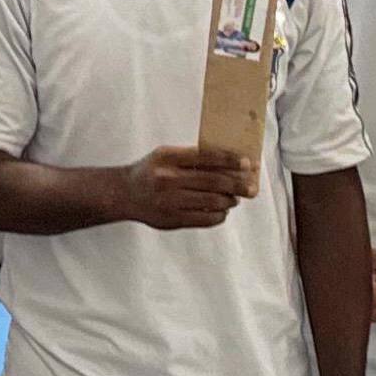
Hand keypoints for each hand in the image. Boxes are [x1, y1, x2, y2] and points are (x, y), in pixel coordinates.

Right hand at [107, 144, 250, 230]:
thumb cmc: (150, 171)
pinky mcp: (172, 219)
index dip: (230, 160)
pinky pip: (205, 218)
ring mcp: (170, 200)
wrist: (124, 194)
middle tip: (251, 187)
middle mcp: (168, 178)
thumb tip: (229, 164)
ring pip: (212, 201)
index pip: (206, 157)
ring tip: (234, 199)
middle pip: (214, 181)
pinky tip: (222, 211)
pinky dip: (219, 215)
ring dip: (229, 200)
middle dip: (237, 184)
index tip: (246, 164)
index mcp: (168, 157)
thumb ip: (191, 157)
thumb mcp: (165, 155)